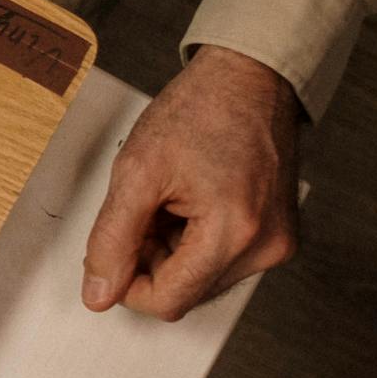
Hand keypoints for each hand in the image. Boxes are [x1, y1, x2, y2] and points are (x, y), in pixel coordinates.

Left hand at [81, 45, 300, 320]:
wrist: (247, 76)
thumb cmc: (201, 110)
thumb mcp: (137, 170)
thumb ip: (112, 238)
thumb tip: (99, 293)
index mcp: (236, 233)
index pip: (169, 301)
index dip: (127, 284)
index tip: (111, 252)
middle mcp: (266, 247)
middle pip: (186, 291)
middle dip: (150, 259)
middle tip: (142, 207)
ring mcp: (277, 242)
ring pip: (200, 277)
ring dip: (171, 249)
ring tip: (167, 198)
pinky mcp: (276, 233)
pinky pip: (221, 258)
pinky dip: (194, 239)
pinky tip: (188, 201)